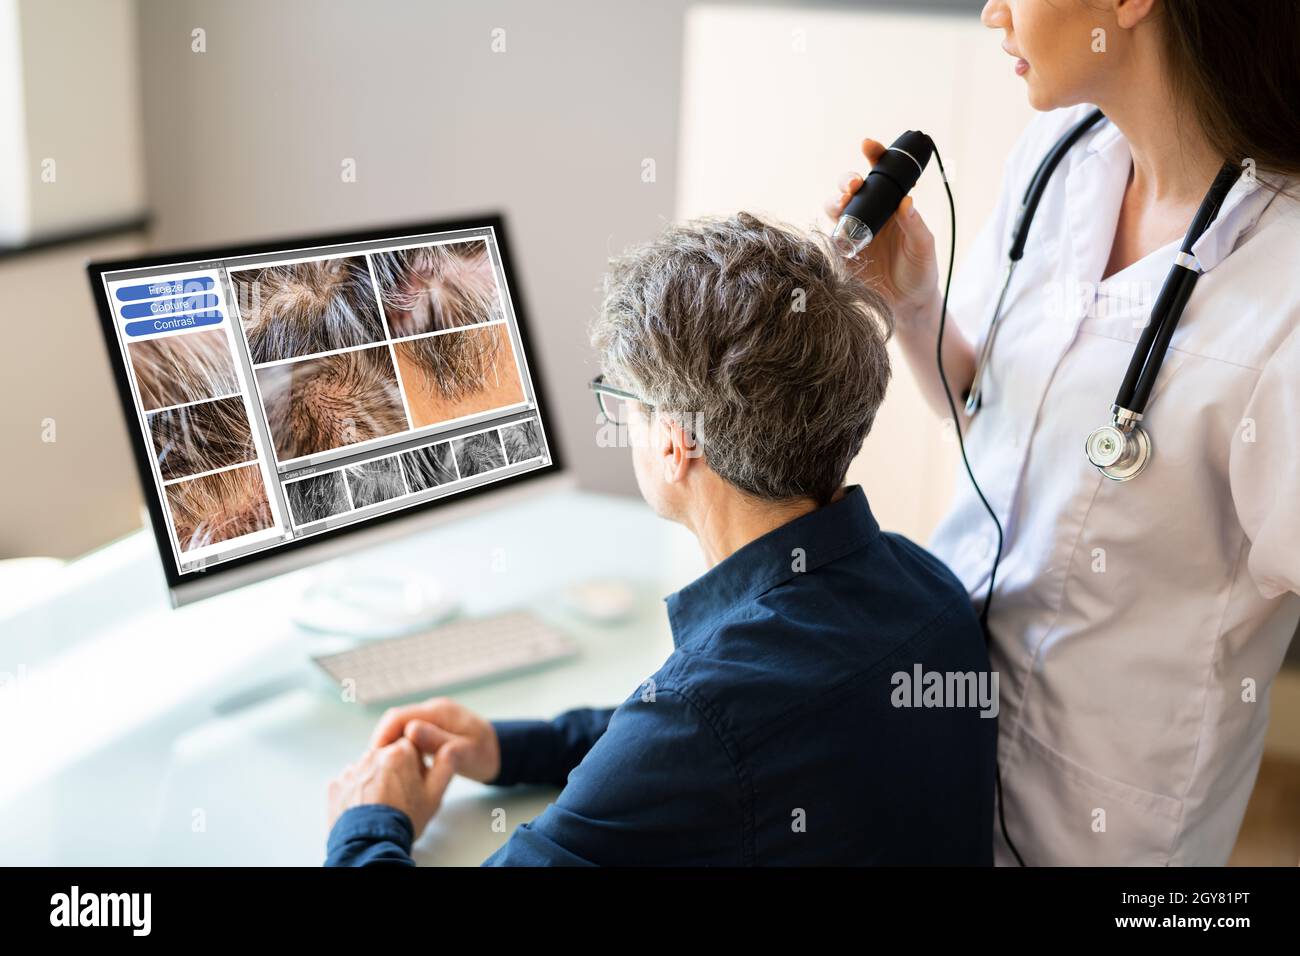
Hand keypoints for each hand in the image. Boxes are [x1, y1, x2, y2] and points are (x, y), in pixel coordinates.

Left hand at [327, 737, 455, 835]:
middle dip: (394, 771)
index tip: (414, 781)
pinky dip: (357, 791)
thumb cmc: (404, 819)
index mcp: (399, 753)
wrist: (370, 844)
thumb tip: (451, 747)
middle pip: (388, 756)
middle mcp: (373, 755)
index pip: (411, 745)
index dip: (415, 764)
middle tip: (398, 796)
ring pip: (368, 768)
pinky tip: (365, 807)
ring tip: (381, 804)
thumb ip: (445, 766)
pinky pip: (350, 782)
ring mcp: (352, 769)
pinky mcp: (336, 784)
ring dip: (374, 780)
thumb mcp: (434, 795)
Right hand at [370, 697, 500, 783]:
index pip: (399, 717)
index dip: (382, 736)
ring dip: (390, 745)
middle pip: (396, 721)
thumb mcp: (464, 752)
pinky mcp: (432, 727)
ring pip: (400, 727)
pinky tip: (397, 765)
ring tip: (381, 768)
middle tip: (373, 767)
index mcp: (439, 711)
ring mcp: (432, 717)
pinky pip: (408, 733)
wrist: (500, 752)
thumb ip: (438, 741)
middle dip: (383, 742)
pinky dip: (400, 747)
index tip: (374, 758)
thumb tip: (410, 730)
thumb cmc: (485, 754)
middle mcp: (433, 709)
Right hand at [823, 137, 939, 317]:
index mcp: (891, 206)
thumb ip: (915, 225)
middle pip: (850, 189)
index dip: (874, 156)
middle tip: (854, 185)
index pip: (881, 175)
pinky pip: (828, 238)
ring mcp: (853, 233)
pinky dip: (827, 233)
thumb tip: (906, 202)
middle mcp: (870, 215)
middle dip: (847, 181)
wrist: (908, 305)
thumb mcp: (924, 247)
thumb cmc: (920, 272)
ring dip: (836, 202)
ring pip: (835, 208)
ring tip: (843, 206)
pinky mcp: (841, 254)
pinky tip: (835, 234)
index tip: (868, 145)